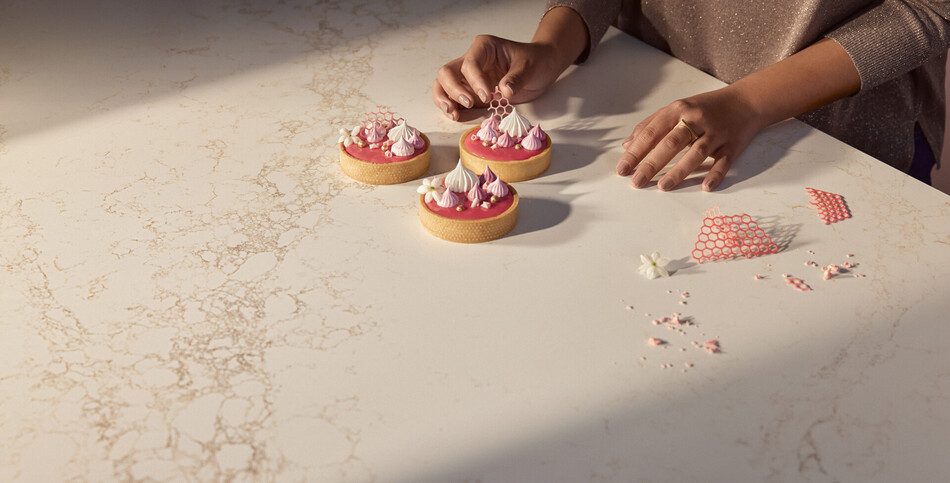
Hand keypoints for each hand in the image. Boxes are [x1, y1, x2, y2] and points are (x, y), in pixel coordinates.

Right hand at [433, 35, 562, 120]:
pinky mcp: (471, 92)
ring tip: (453, 113)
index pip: (469, 63)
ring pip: (443, 85)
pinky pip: (454, 99)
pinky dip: (453, 109)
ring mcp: (468, 77)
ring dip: (444, 100)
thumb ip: (516, 78)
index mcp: (483, 47)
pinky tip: (458, 117)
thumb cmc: (535, 61)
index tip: (487, 96)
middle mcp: (471, 60)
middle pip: (447, 73)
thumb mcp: (530, 66)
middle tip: (468, 104)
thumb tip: (505, 91)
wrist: (541, 68)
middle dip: (453, 90)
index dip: (475, 81)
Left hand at [615, 86, 765, 191]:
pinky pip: (723, 161)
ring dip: (679, 171)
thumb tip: (627, 145)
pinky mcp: (733, 145)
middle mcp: (697, 119)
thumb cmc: (706, 108)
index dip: (636, 151)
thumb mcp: (677, 109)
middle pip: (671, 143)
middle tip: (636, 181)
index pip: (652, 132)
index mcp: (679, 110)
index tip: (622, 168)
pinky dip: (715, 174)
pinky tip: (705, 186)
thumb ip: (651, 125)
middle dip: (652, 163)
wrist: (747, 101)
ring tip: (663, 186)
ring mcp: (716, 133)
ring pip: (696, 153)